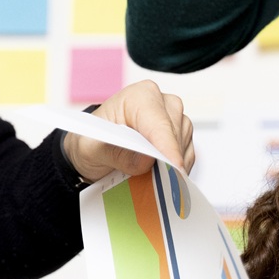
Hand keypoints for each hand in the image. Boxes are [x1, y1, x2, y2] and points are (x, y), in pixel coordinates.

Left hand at [62, 79, 195, 180]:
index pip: (159, 124)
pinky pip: (187, 157)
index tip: (174, 167)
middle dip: (166, 161)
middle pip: (175, 135)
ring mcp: (174, 119)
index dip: (168, 147)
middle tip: (150, 181)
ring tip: (147, 176)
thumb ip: (117, 153)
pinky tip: (157, 173)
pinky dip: (175, 169)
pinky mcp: (181, 136)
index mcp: (139, 96)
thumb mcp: (91, 149)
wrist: (97, 148)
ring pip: (184, 147)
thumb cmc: (93, 142)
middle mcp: (161, 103)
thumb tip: (146, 160)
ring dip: (170, 166)